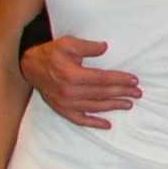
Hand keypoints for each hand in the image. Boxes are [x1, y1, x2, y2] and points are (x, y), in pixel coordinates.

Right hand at [20, 35, 138, 127]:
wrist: (29, 67)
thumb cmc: (51, 53)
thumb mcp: (68, 43)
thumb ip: (87, 46)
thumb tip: (105, 47)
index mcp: (70, 74)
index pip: (102, 79)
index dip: (120, 80)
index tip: (134, 80)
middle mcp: (68, 91)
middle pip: (101, 94)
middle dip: (122, 93)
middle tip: (138, 93)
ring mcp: (64, 103)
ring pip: (94, 107)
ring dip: (113, 106)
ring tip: (128, 104)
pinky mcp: (61, 109)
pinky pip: (79, 119)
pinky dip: (93, 123)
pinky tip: (107, 124)